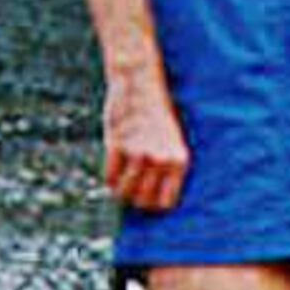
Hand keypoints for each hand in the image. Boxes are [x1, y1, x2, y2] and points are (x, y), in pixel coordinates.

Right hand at [103, 70, 188, 210]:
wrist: (140, 86)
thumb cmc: (156, 117)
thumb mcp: (171, 143)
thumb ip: (165, 170)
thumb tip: (149, 203)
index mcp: (180, 161)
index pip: (165, 203)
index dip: (153, 204)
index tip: (146, 196)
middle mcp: (161, 160)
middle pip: (142, 201)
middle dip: (134, 198)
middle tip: (131, 186)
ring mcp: (139, 152)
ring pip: (123, 192)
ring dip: (119, 189)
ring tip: (121, 178)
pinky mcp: (118, 145)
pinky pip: (109, 177)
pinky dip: (109, 177)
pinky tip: (114, 165)